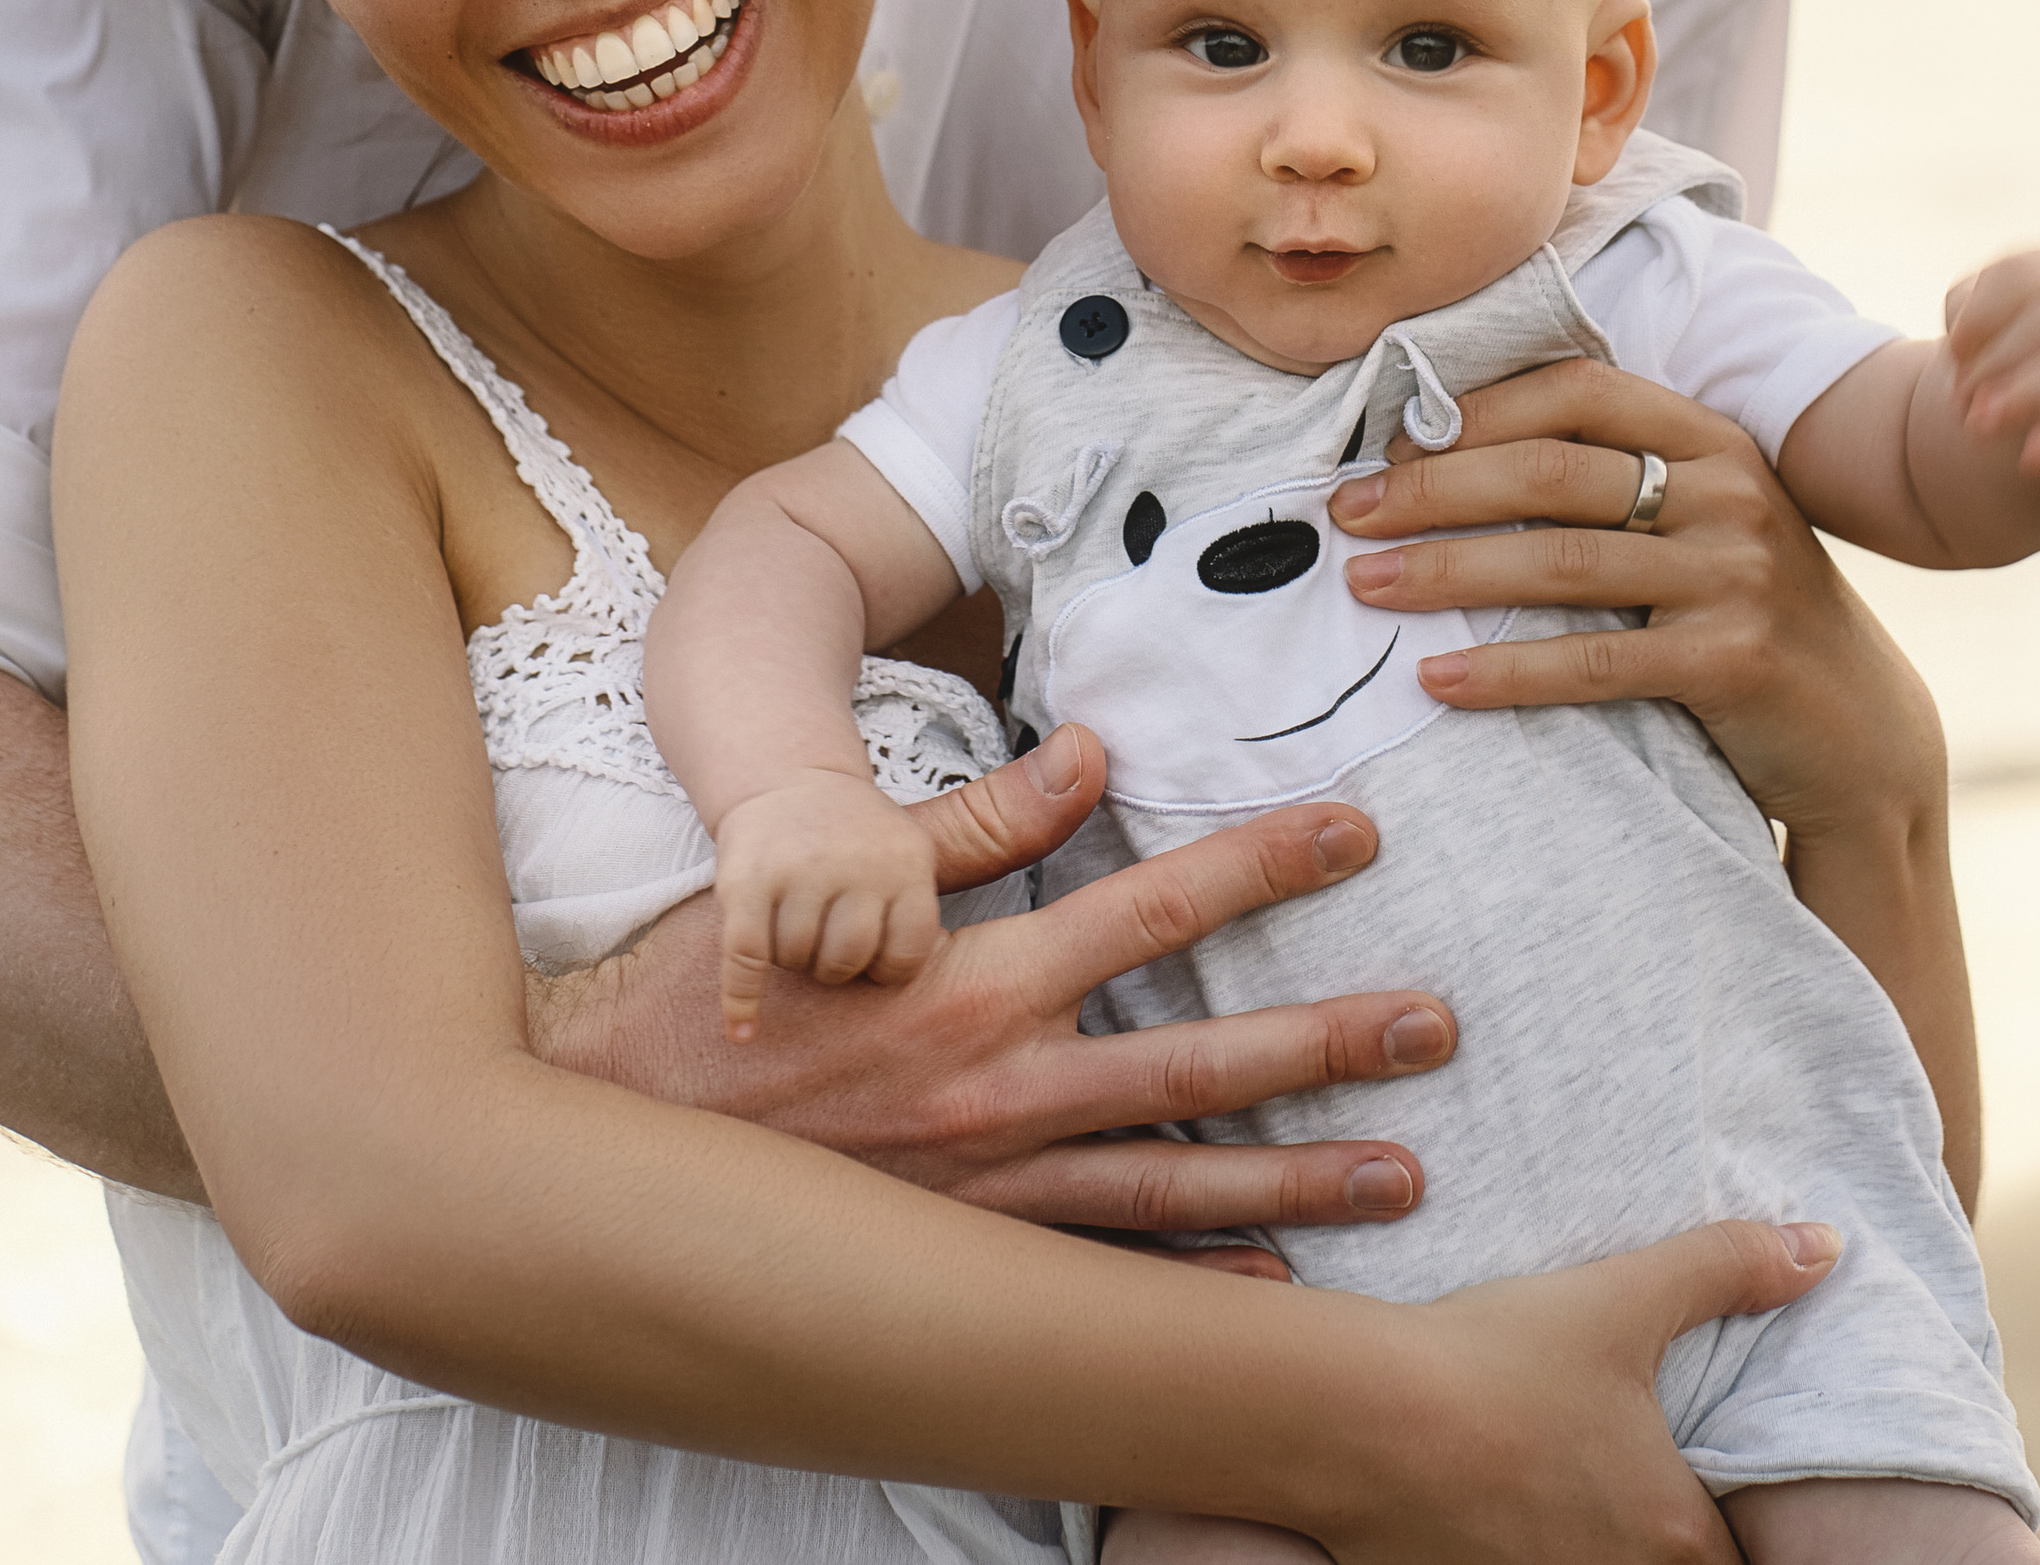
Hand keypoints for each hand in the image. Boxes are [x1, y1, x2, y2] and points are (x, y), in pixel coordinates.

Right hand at [528, 723, 1455, 1236]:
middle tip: (1438, 1029)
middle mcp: (1001, 1093)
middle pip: (1199, 1065)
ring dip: (1299, 1183)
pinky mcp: (964, 1256)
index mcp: (976, 982)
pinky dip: (1193, 1283)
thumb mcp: (835, 877)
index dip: (1259, 865)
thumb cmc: (717, 989)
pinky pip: (1101, 1274)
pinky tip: (1273, 1288)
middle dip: (1327, 1045)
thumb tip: (1087, 751)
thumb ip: (972, 821)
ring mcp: (989, 1192)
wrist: (601, 1135)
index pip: (1151, 906)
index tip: (1354, 833)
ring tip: (1406, 1177)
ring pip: (1177, 1188)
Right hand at [711, 769, 941, 1034]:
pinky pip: (745, 957)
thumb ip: (916, 916)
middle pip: (846, 961)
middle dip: (832, 963)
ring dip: (791, 957)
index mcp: (907, 860)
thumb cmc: (856, 838)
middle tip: (823, 935)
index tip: (871, 956)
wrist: (790, 776)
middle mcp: (855, 861)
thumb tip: (931, 1004)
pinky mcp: (746, 879)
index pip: (907, 956)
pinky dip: (740, 1000)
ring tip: (791, 923)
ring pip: (797, 959)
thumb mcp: (908, 854)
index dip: (886, 968)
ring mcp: (799, 868)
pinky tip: (743, 1031)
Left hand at [1326, 360, 1943, 848]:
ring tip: (1364, 586)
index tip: (1387, 443)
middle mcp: (1730, 492)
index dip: (1476, 409)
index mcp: (1713, 438)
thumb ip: (1613, 482)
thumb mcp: (1702, 524)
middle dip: (1433, 489)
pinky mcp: (1732, 662)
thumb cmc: (1746, 615)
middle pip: (1550, 472)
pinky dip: (1503, 671)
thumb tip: (1444, 455)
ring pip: (1559, 563)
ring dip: (1446, 573)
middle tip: (1346, 514)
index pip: (1575, 389)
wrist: (1864, 738)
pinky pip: (1591, 661)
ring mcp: (1736, 576)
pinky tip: (1437, 680)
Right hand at [1326, 1217, 1844, 1564]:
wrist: (1357, 1418)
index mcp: (1672, 1536)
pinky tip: (1492, 1498)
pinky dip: (1518, 1547)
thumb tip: (1826, 1248)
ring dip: (1587, 1538)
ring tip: (1558, 1479)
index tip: (1701, 1477)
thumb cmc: (1498, 1362)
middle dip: (1658, 1533)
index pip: (1737, 1561)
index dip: (1729, 1528)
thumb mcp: (1624, 1299)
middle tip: (1628, 1468)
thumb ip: (1727, 1269)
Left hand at [1941, 248, 2039, 478]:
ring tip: (1979, 423)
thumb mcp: (1972, 308)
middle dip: (2002, 359)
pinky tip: (2032, 461)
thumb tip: (1963, 356)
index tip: (1953, 349)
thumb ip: (1965, 317)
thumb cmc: (1997, 323)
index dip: (1984, 314)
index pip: (2019, 278)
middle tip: (1958, 395)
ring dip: (2030, 394)